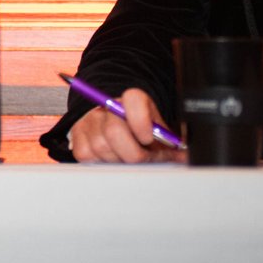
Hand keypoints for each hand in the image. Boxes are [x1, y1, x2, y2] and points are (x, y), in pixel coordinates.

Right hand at [67, 88, 183, 163]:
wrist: (117, 123)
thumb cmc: (142, 130)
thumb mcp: (158, 130)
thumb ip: (171, 140)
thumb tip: (184, 154)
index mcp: (132, 100)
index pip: (133, 100)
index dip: (140, 120)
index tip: (148, 137)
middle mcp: (107, 107)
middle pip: (114, 131)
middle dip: (133, 153)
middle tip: (143, 158)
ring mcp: (89, 122)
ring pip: (103, 149)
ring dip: (120, 160)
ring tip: (129, 158)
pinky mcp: (78, 140)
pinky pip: (90, 157)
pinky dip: (104, 162)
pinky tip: (114, 158)